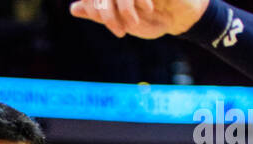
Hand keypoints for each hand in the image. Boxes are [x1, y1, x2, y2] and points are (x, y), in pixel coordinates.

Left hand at [69, 0, 207, 39]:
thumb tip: (74, 9)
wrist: (179, 18)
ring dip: (124, 9)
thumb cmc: (150, 19)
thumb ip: (98, 13)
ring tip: (134, 24)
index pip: (96, 0)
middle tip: (120, 32)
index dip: (97, 10)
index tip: (113, 28)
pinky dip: (140, 1)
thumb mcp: (121, 20)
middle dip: (108, 14)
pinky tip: (148, 9)